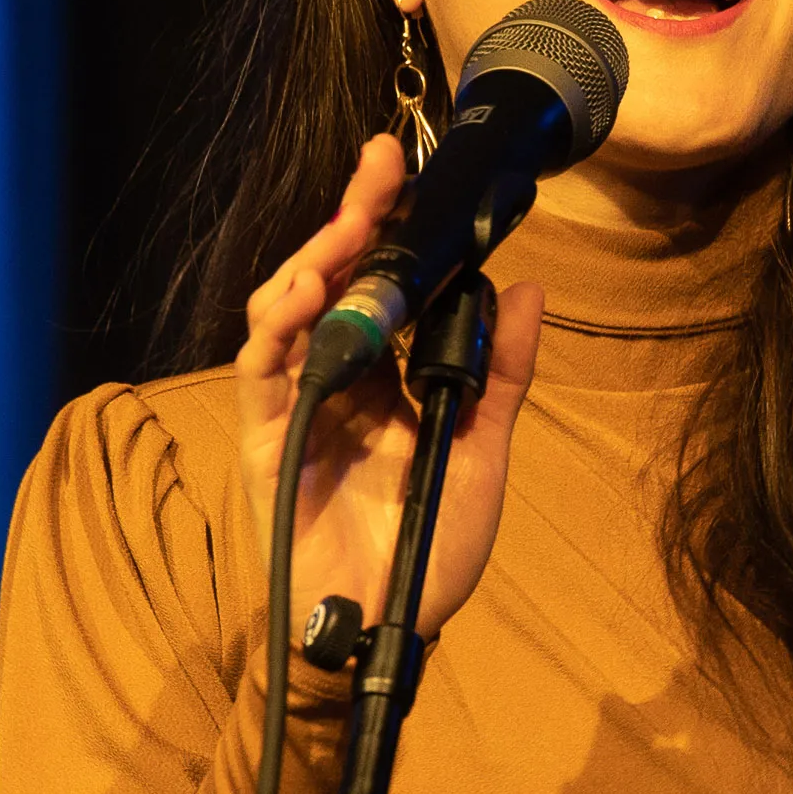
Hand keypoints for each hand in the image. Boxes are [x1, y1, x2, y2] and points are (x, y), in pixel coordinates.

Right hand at [236, 134, 543, 641]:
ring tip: (348, 224)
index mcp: (388, 377)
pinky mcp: (267, 439)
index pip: (383, 285)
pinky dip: (279, 326)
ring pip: (289, 310)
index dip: (391, 228)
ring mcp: (298, 405)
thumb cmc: (430, 550)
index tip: (410, 172)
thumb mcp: (484, 451)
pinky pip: (264, 370)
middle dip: (353, 220)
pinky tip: (306, 292)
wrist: (390, 626)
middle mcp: (339, 379)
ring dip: (314, 261)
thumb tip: (528, 288)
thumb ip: (500, 372)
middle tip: (379, 167)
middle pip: (333, 282)